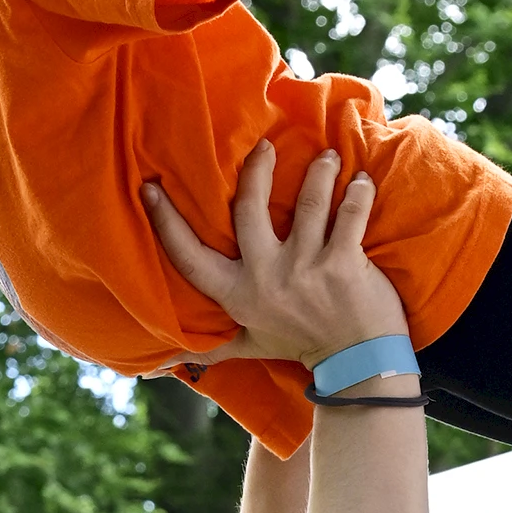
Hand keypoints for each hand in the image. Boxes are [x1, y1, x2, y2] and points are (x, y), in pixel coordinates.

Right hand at [143, 141, 407, 367]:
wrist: (356, 366)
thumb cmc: (301, 347)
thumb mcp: (251, 346)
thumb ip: (214, 345)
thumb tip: (163, 362)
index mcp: (238, 294)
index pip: (190, 257)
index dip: (166, 222)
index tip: (150, 187)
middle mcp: (267, 277)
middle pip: (250, 207)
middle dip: (257, 170)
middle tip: (264, 145)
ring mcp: (306, 268)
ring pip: (310, 201)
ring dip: (320, 172)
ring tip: (326, 158)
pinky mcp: (344, 263)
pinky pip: (351, 214)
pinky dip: (359, 193)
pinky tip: (362, 181)